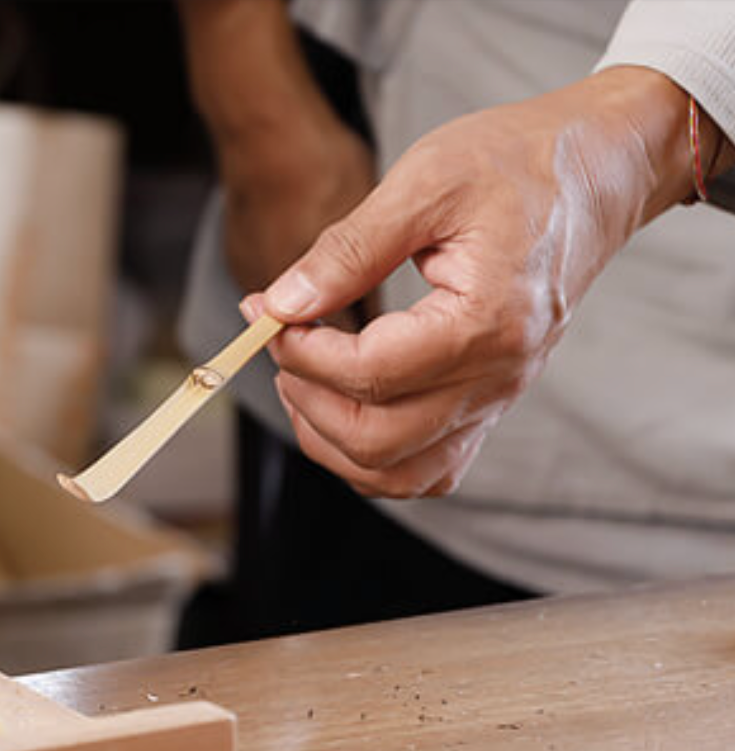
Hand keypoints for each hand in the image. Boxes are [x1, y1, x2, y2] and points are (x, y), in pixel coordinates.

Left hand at [246, 67, 698, 497]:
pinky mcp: (491, 402)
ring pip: (397, 472)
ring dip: (330, 440)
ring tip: (301, 379)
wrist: (596, 171)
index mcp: (487, 320)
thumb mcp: (426, 181)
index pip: (370, 374)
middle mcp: (499, 375)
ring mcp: (498, 397)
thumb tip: (281, 303)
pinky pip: (428, 469)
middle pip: (377, 439)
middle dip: (307, 399)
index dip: (302, 353)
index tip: (268, 316)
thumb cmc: (517, 162)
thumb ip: (348, 250)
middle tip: (281, 344)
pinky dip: (373, 459)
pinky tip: (343, 411)